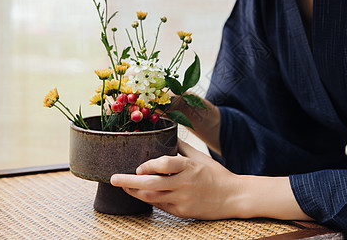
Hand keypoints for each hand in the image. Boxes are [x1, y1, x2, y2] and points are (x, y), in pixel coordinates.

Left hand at [110, 140, 236, 218]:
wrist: (232, 197)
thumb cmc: (215, 174)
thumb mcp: (200, 157)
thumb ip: (182, 147)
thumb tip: (166, 135)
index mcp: (190, 167)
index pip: (164, 164)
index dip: (148, 165)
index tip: (139, 166)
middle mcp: (185, 184)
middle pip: (151, 184)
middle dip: (129, 181)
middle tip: (114, 178)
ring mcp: (183, 200)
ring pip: (151, 198)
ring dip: (135, 191)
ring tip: (124, 186)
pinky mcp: (182, 212)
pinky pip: (160, 206)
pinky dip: (149, 200)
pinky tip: (142, 194)